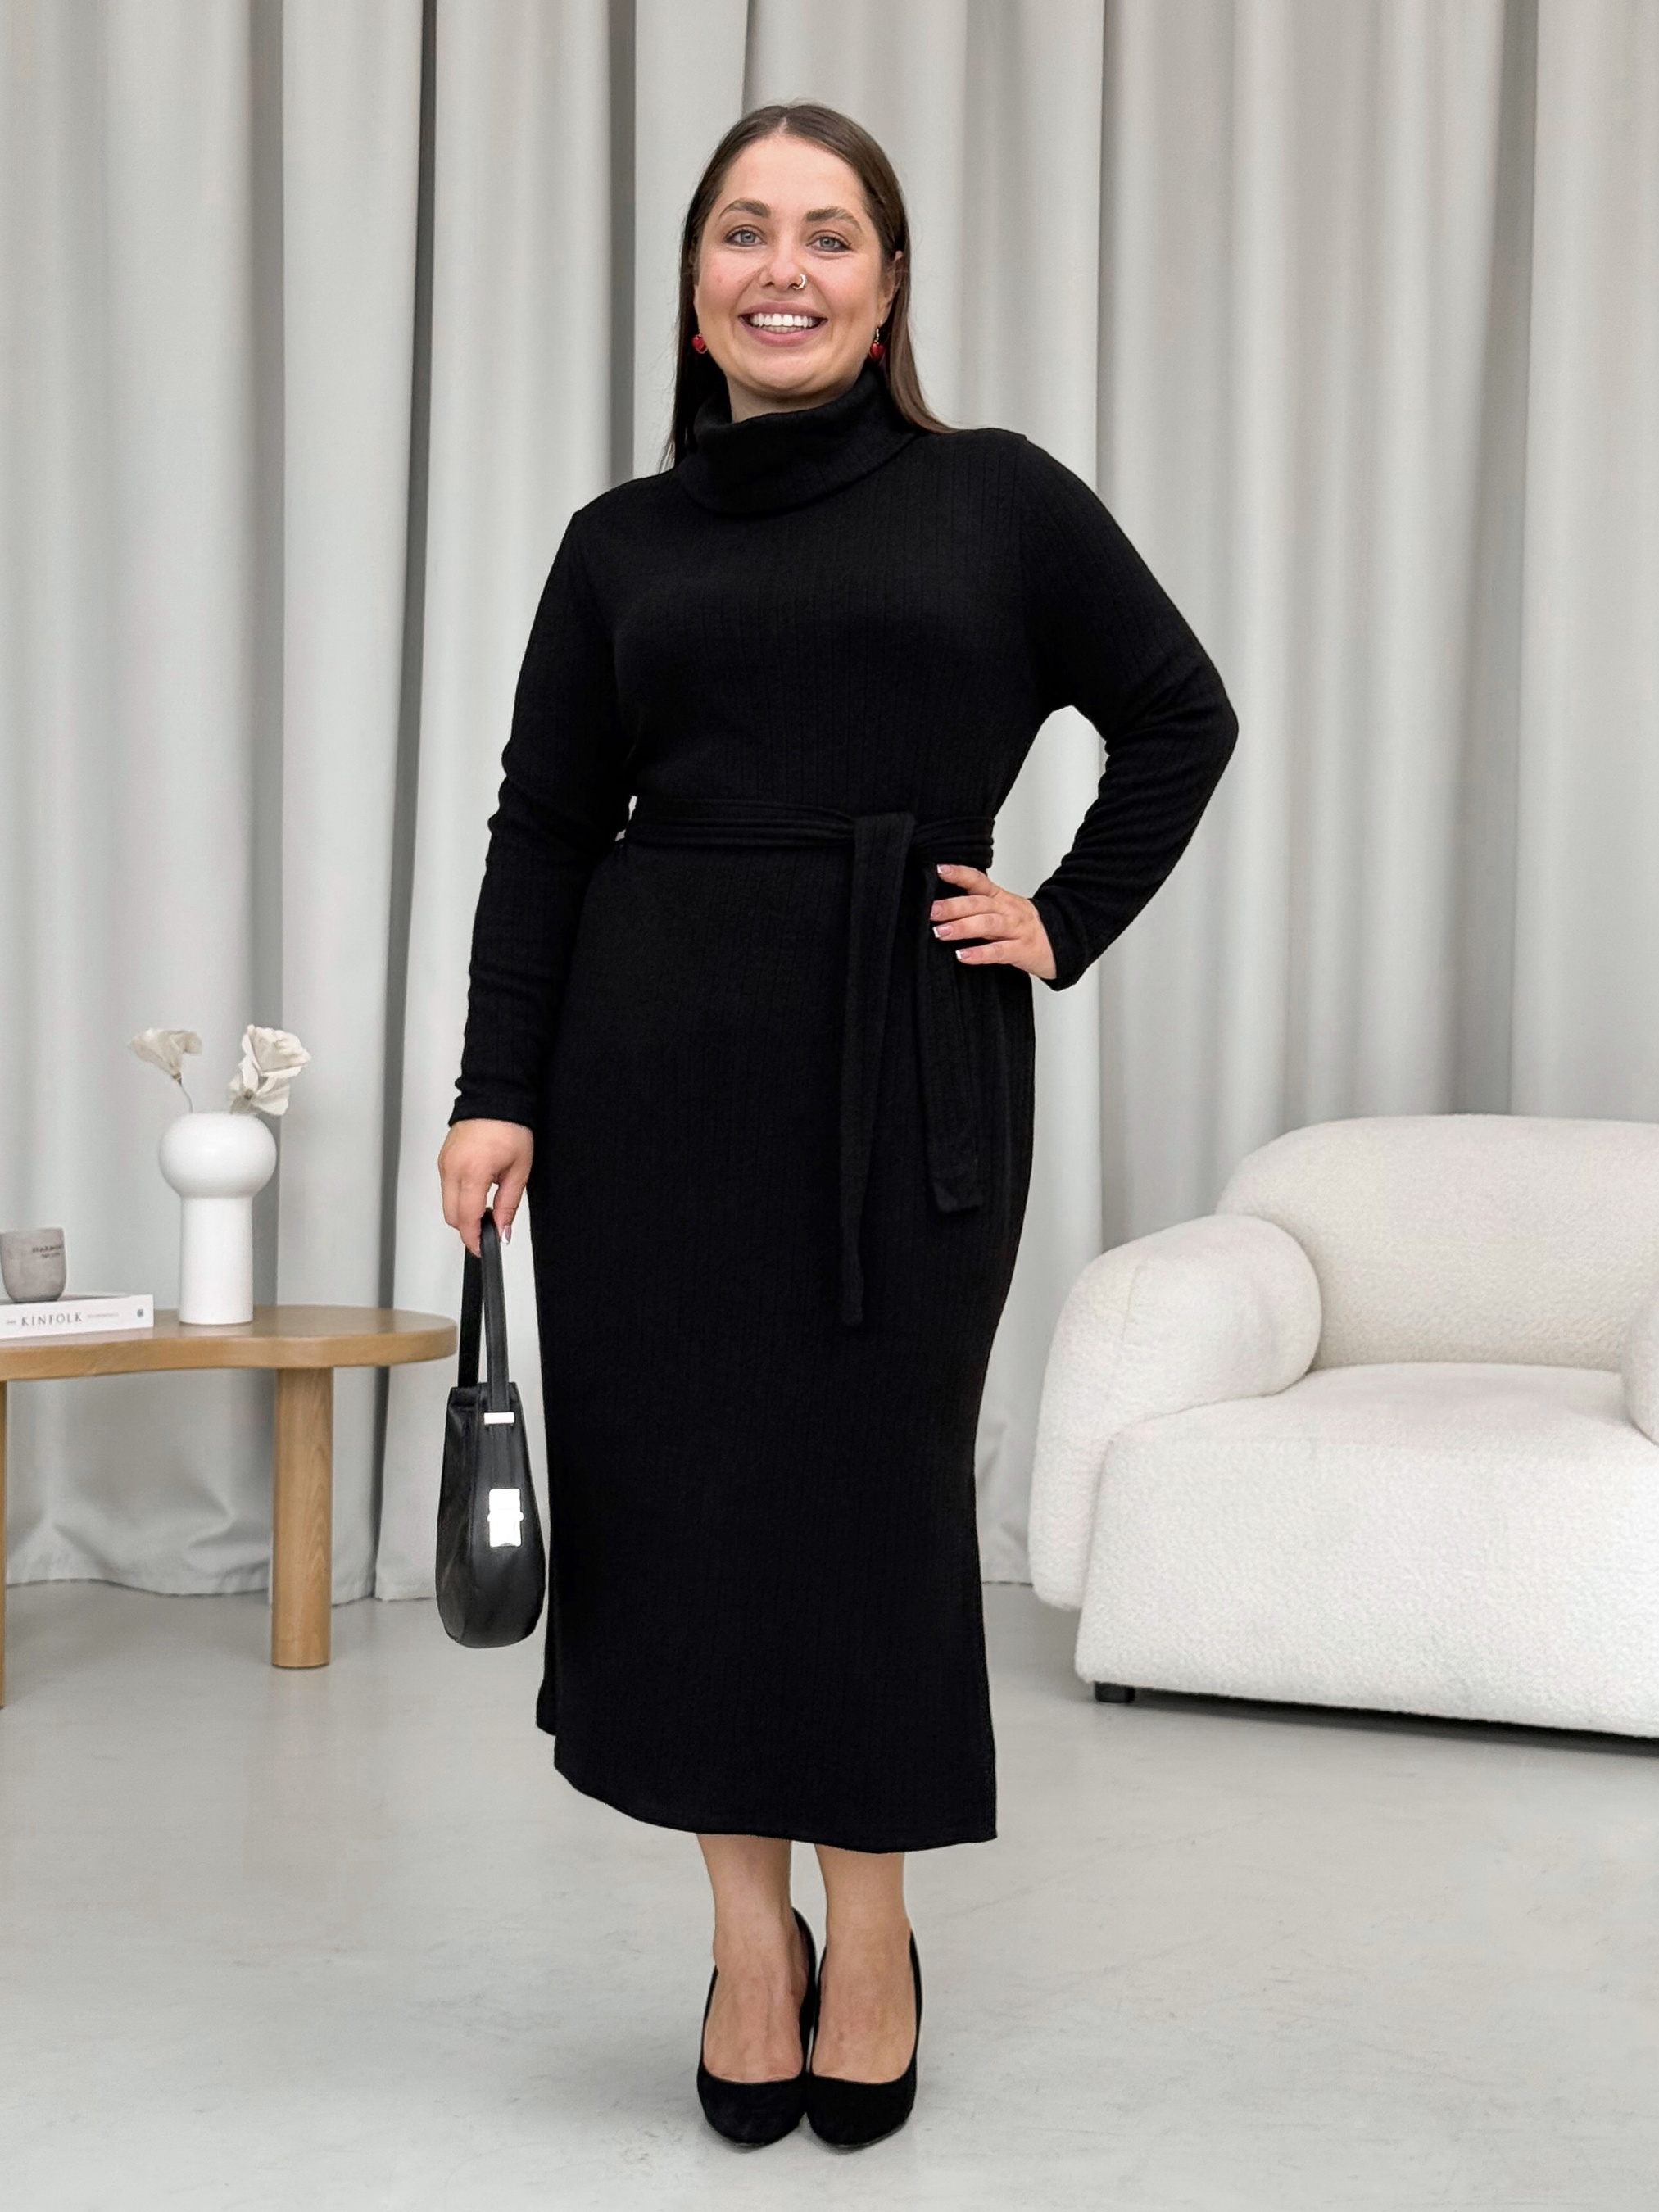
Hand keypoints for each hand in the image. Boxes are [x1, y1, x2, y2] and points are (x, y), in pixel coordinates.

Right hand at [438, 1118, 534, 1255]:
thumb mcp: (518, 1171)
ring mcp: (444, 1164)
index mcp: (472, 1172)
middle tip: (489, 1229)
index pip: (467, 1219)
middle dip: (469, 1228)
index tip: (482, 1249)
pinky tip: (477, 1191)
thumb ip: (508, 1205)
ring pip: (447, 1203)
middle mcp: (452, 1169)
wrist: (495, 1098)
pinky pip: (447, 1187)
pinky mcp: (443, 1160)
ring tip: (487, 1206)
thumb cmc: (510, 1128)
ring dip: (464, 1212)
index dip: (474, 1239)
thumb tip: (503, 1232)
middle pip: (452, 1216)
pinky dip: (459, 1197)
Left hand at [930, 864, 1056, 980]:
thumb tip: (940, 907)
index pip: (979, 881)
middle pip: (979, 903)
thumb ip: (977, 908)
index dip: (960, 874)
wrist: (1064, 943)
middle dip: (953, 906)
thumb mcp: (1003, 911)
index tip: (938, 870)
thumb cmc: (1025, 928)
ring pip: (988, 924)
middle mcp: (1008, 910)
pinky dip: (980, 954)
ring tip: (940, 932)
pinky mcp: (1023, 950)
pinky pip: (999, 951)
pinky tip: (962, 956)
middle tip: (931, 911)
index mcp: (1001, 898)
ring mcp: (1016, 929)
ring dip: (962, 927)